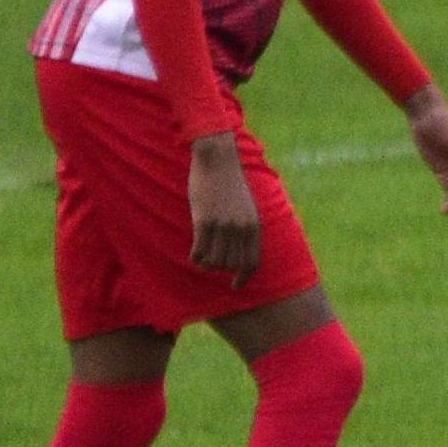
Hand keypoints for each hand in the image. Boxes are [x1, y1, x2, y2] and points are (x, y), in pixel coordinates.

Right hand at [186, 132, 260, 280]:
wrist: (218, 160)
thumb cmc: (229, 183)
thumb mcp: (246, 206)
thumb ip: (246, 226)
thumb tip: (241, 247)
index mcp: (254, 225)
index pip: (253, 261)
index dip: (244, 277)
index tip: (235, 286)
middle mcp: (241, 228)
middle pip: (232, 264)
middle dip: (222, 269)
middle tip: (211, 264)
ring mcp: (223, 225)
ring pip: (216, 261)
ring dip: (207, 264)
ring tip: (201, 259)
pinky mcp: (204, 220)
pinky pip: (200, 250)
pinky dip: (196, 257)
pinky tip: (193, 255)